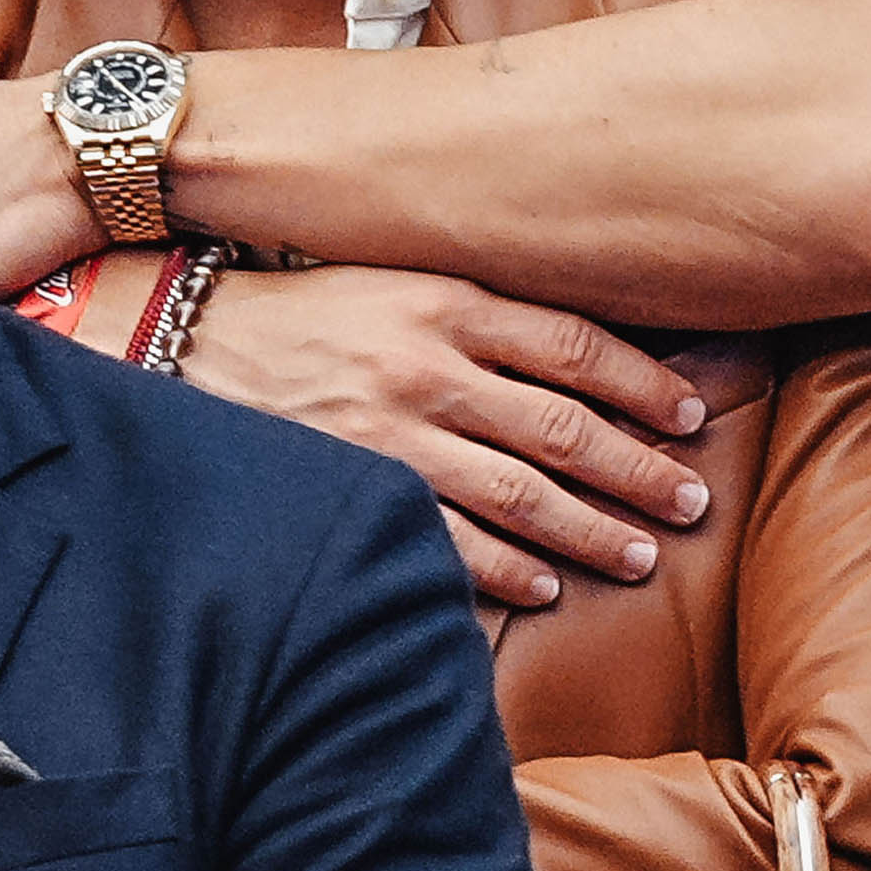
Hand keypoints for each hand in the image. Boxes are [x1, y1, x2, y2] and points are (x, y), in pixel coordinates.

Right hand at [185, 267, 710, 609]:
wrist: (179, 343)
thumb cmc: (305, 314)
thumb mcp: (395, 283)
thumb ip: (478, 314)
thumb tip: (578, 357)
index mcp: (445, 302)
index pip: (574, 344)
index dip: (644, 383)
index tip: (690, 415)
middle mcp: (426, 367)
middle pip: (564, 426)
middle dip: (638, 469)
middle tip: (692, 502)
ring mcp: (390, 434)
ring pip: (520, 493)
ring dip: (590, 530)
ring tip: (641, 554)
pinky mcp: (355, 488)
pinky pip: (449, 542)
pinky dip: (506, 570)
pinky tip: (547, 588)